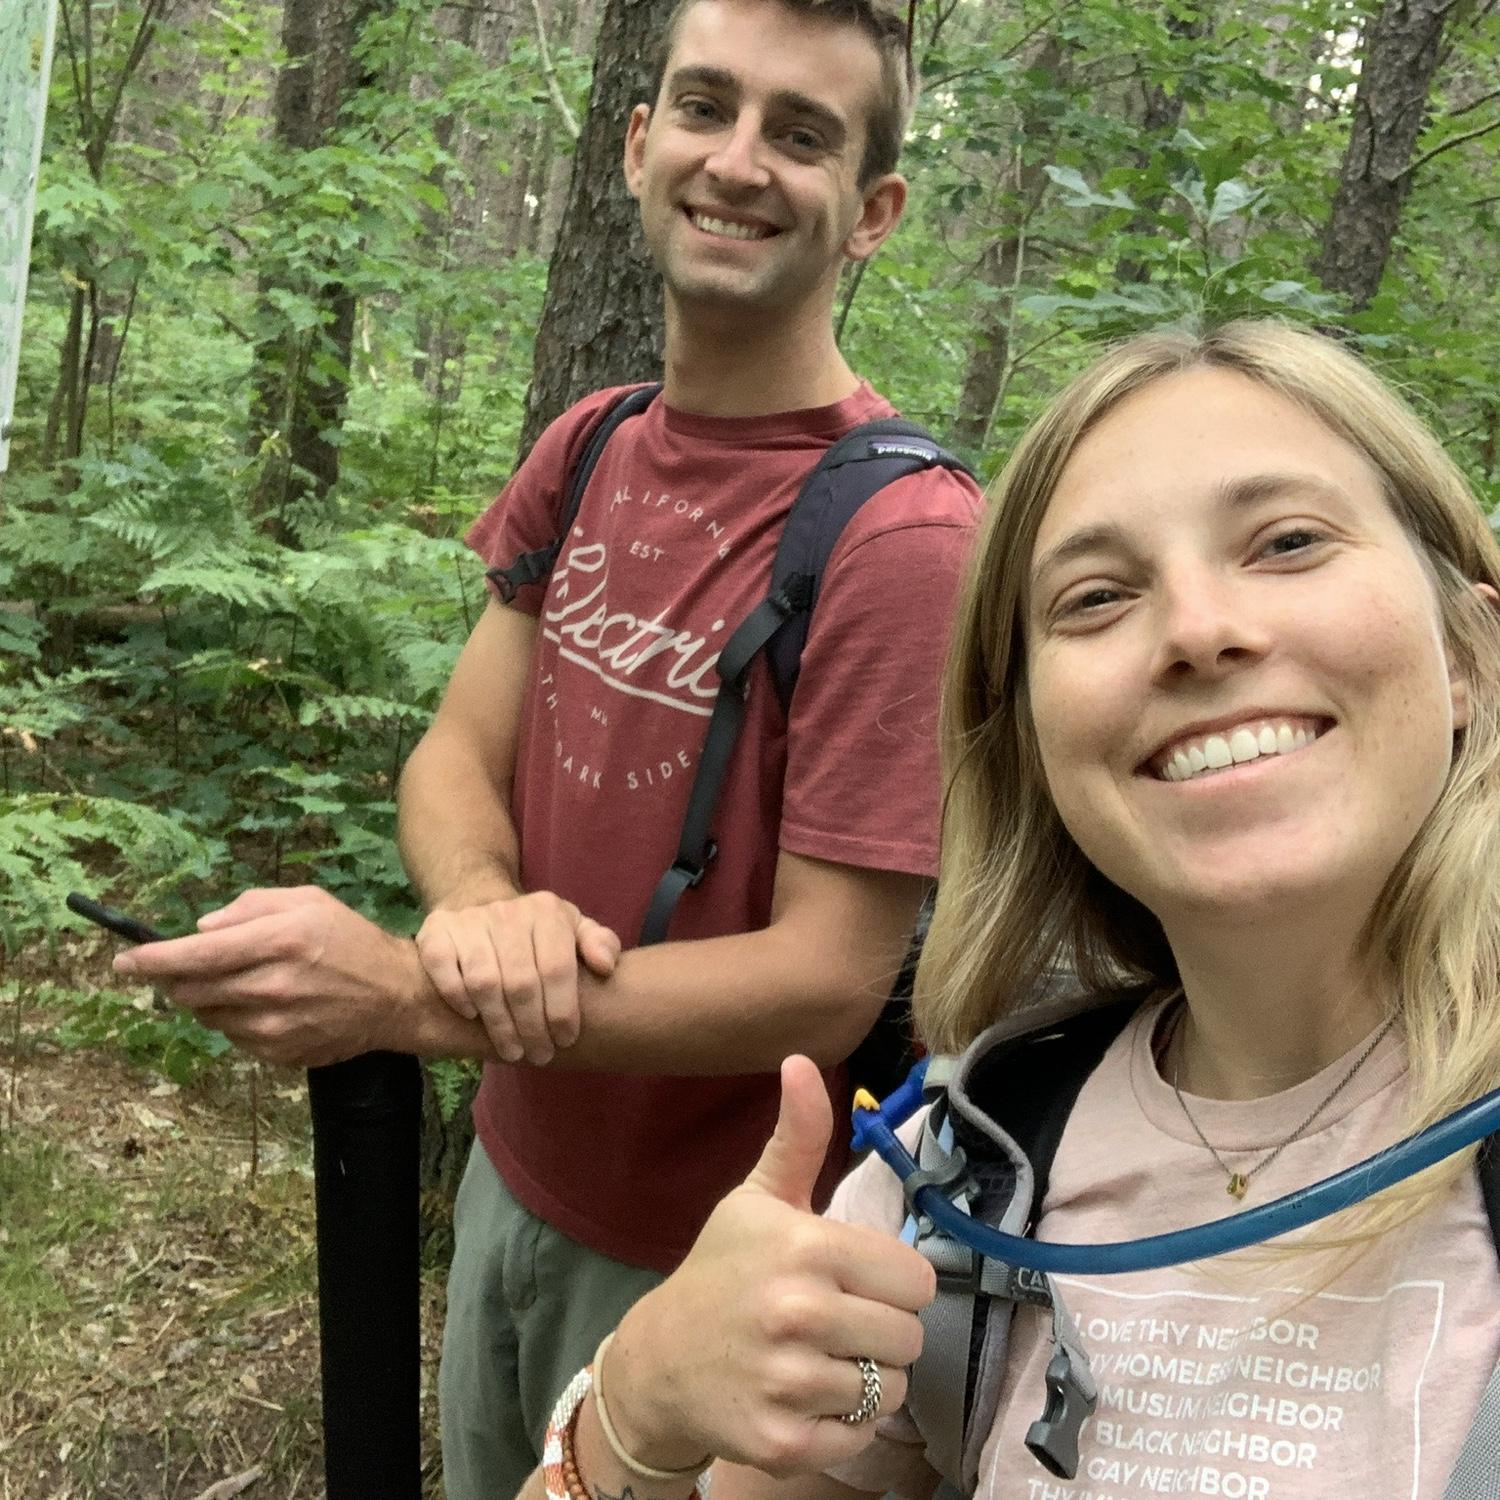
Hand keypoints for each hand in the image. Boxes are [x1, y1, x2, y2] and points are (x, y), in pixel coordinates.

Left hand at [111, 886, 421, 1067]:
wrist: (396, 995)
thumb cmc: (349, 939)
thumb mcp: (307, 901)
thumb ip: (250, 906)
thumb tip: (201, 928)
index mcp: (279, 940)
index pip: (196, 953)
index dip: (152, 959)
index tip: (125, 961)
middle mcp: (273, 984)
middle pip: (191, 990)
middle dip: (176, 979)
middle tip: (186, 970)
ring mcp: (276, 1024)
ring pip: (207, 1016)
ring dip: (207, 1000)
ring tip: (239, 984)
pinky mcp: (280, 1052)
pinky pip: (232, 1038)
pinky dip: (234, 1020)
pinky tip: (263, 1005)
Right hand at [414, 892, 620, 1065]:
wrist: (480, 906)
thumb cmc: (536, 934)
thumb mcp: (573, 931)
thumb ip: (599, 944)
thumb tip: (605, 966)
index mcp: (547, 911)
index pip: (556, 968)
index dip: (561, 1011)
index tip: (564, 1040)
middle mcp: (507, 911)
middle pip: (521, 982)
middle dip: (533, 1027)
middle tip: (539, 1055)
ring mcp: (469, 921)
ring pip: (484, 982)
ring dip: (499, 1024)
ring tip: (512, 1051)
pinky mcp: (436, 932)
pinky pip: (444, 970)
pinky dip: (458, 997)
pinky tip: (473, 1017)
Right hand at [604, 1056, 935, 1476]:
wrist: (659, 1363)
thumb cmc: (721, 1271)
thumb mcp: (758, 1199)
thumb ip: (799, 1136)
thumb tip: (801, 1060)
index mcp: (806, 1247)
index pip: (915, 1278)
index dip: (891, 1281)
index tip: (855, 1280)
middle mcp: (799, 1314)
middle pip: (909, 1337)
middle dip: (882, 1330)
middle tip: (836, 1322)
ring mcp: (789, 1383)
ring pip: (890, 1389)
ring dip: (865, 1378)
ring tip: (819, 1358)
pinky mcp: (783, 1444)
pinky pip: (863, 1436)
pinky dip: (845, 1423)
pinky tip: (805, 1396)